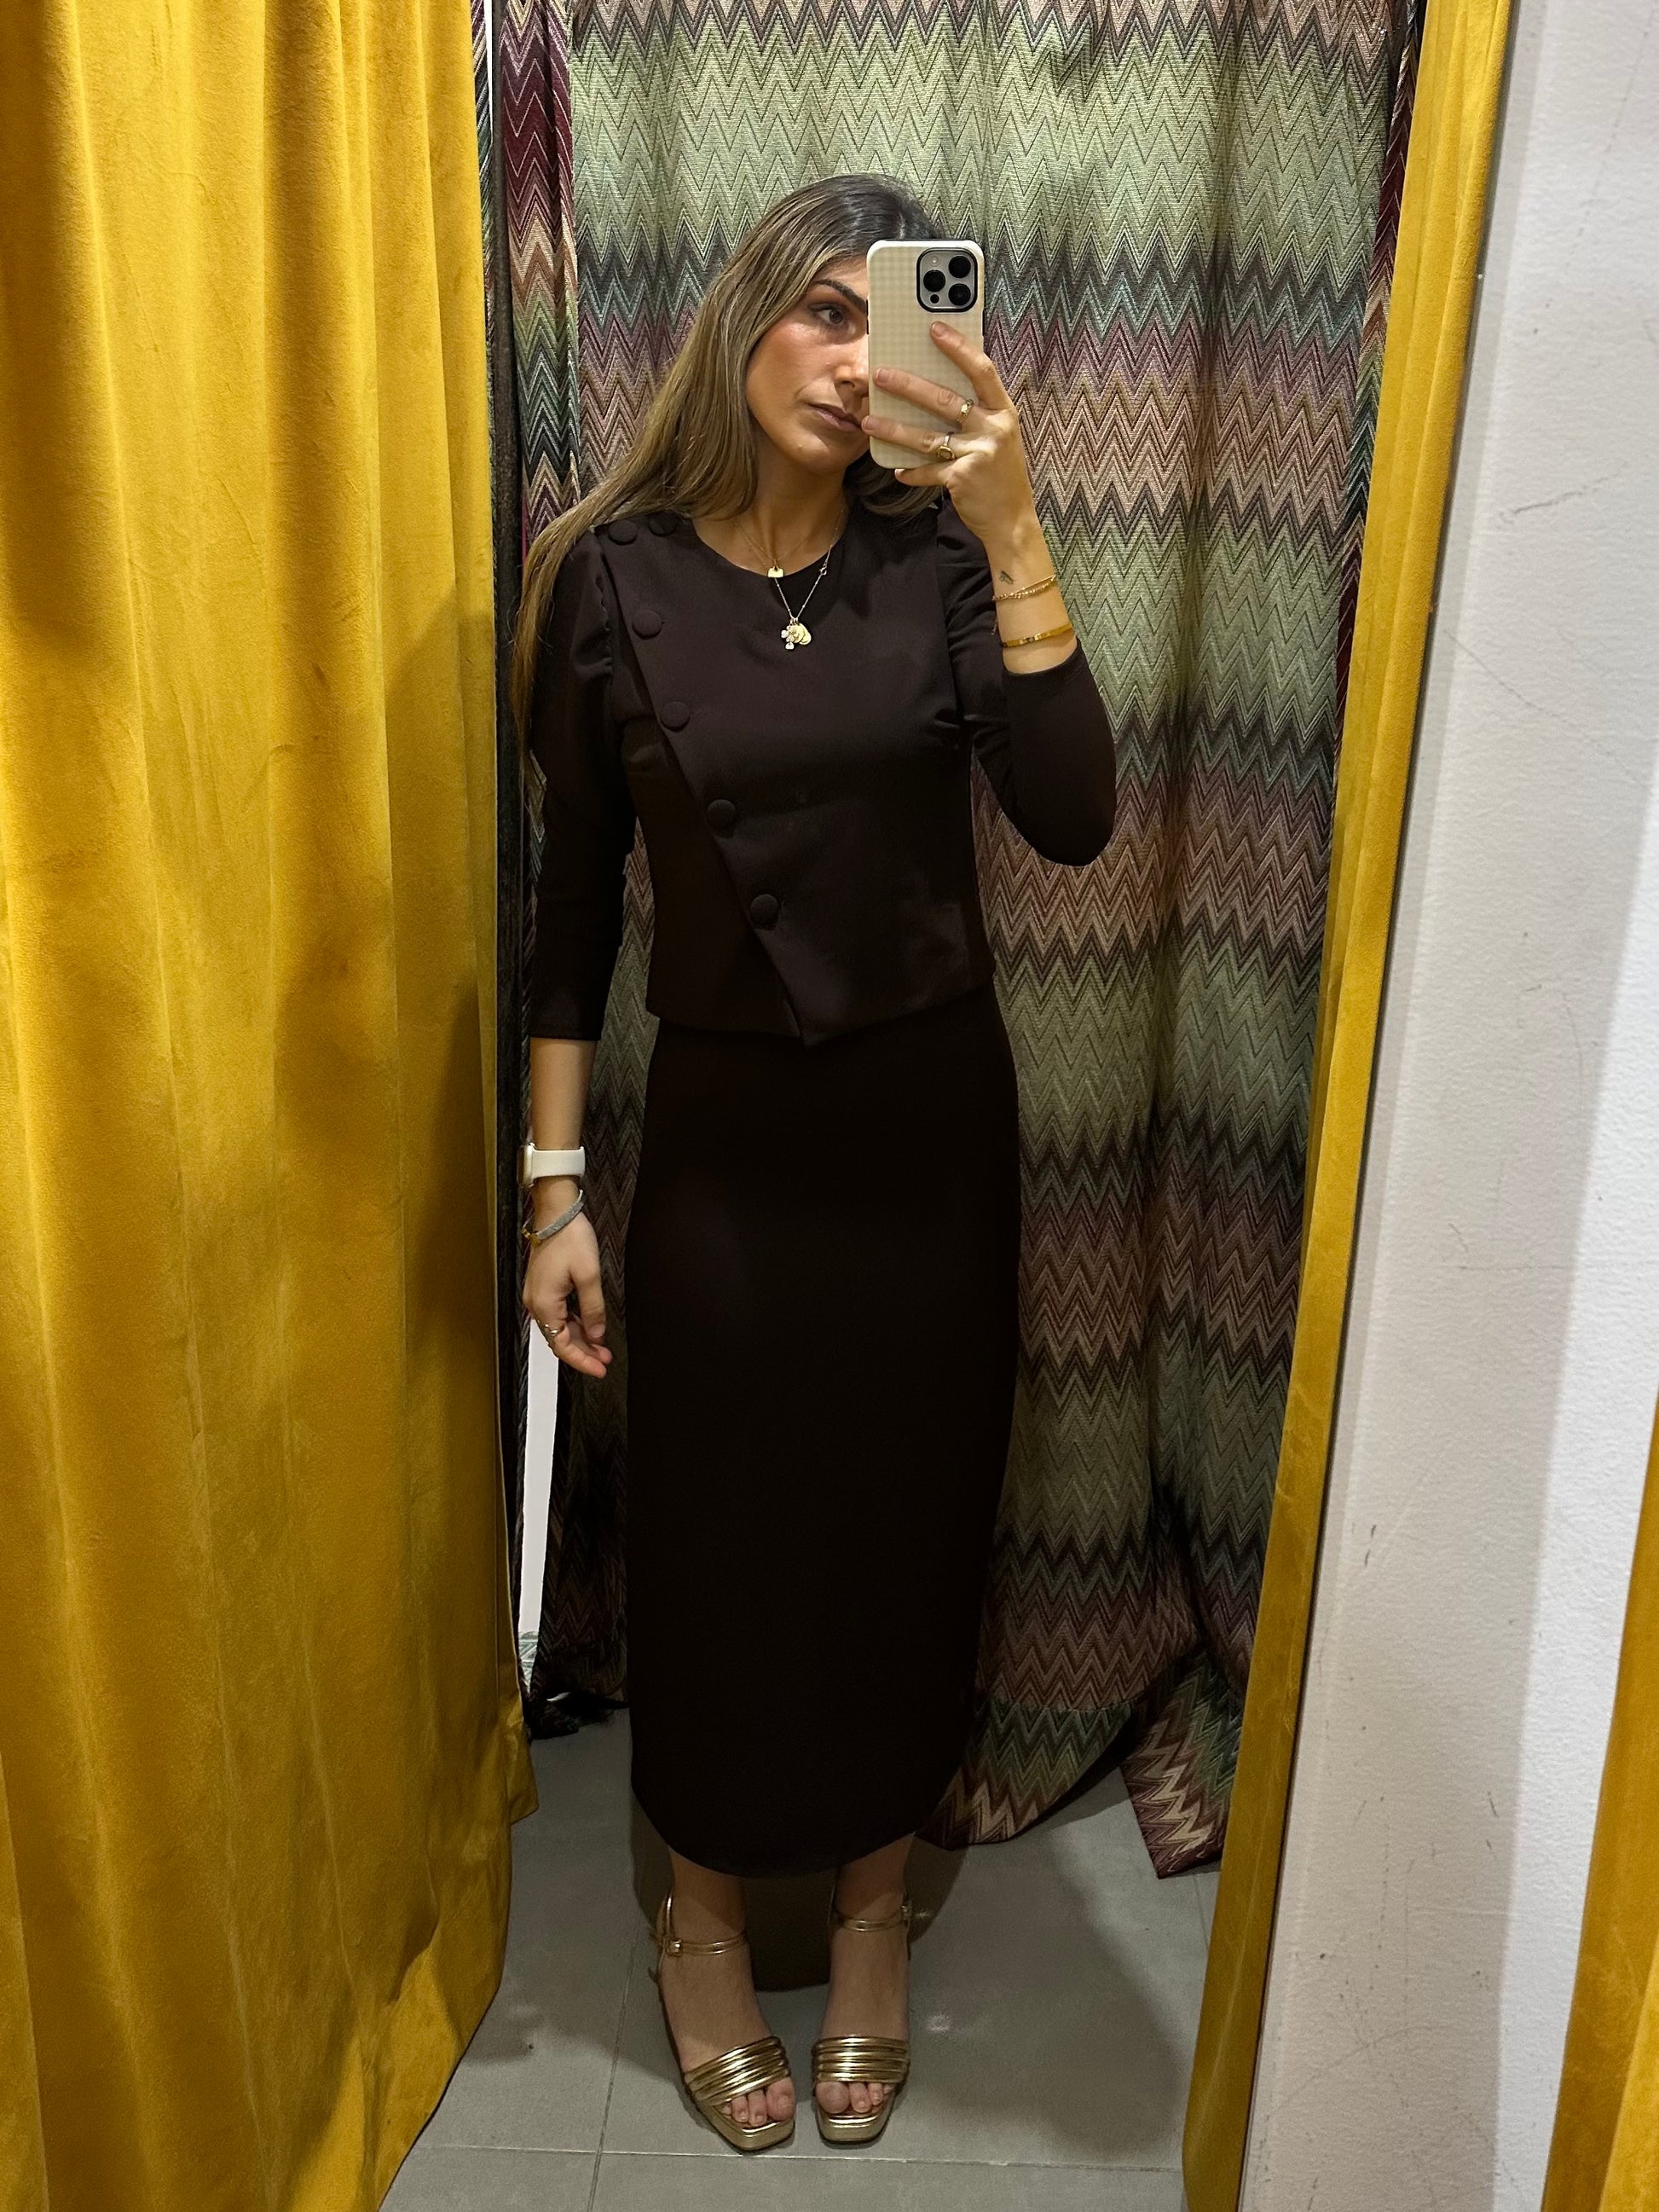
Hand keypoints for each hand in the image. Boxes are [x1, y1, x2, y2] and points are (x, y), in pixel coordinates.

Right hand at [523, 1214, 611, 1379]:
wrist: (556, 1213)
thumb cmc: (569, 1238)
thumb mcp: (589, 1276)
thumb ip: (593, 1309)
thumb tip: (596, 1335)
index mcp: (544, 1304)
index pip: (562, 1346)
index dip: (582, 1361)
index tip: (600, 1369)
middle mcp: (536, 1304)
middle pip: (559, 1339)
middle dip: (583, 1352)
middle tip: (605, 1360)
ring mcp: (538, 1296)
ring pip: (559, 1328)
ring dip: (580, 1339)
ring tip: (602, 1347)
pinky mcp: (543, 1288)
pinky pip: (558, 1314)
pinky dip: (575, 1324)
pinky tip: (590, 1327)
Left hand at [860, 323, 1041, 549]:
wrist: (1013, 522)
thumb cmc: (1001, 475)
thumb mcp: (998, 437)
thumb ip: (977, 414)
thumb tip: (936, 389)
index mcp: (1004, 412)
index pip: (982, 370)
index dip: (958, 347)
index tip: (934, 328)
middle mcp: (994, 429)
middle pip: (945, 400)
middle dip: (909, 386)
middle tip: (880, 375)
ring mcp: (979, 454)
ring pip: (927, 437)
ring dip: (894, 429)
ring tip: (868, 422)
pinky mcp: (962, 479)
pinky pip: (928, 470)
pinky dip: (911, 472)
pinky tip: (896, 470)